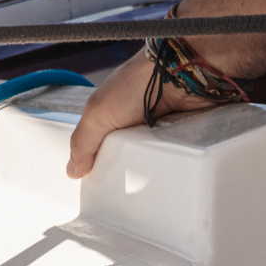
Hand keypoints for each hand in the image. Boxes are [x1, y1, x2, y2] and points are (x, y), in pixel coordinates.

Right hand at [65, 53, 216, 177]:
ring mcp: (168, 131)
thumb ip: (82, 142)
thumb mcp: (97, 114)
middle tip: (132, 193)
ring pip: (160, 162)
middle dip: (132, 173)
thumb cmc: (136, 84)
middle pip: (133, 160)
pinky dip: (183, 165)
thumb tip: (72, 172)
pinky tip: (180, 176)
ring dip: (160, 172)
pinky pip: (186, 158)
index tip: (102, 187)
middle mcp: (141, 125)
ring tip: (159, 187)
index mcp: (115, 118)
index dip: (101, 166)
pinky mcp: (193, 136)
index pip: (104, 149)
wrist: (181, 72)